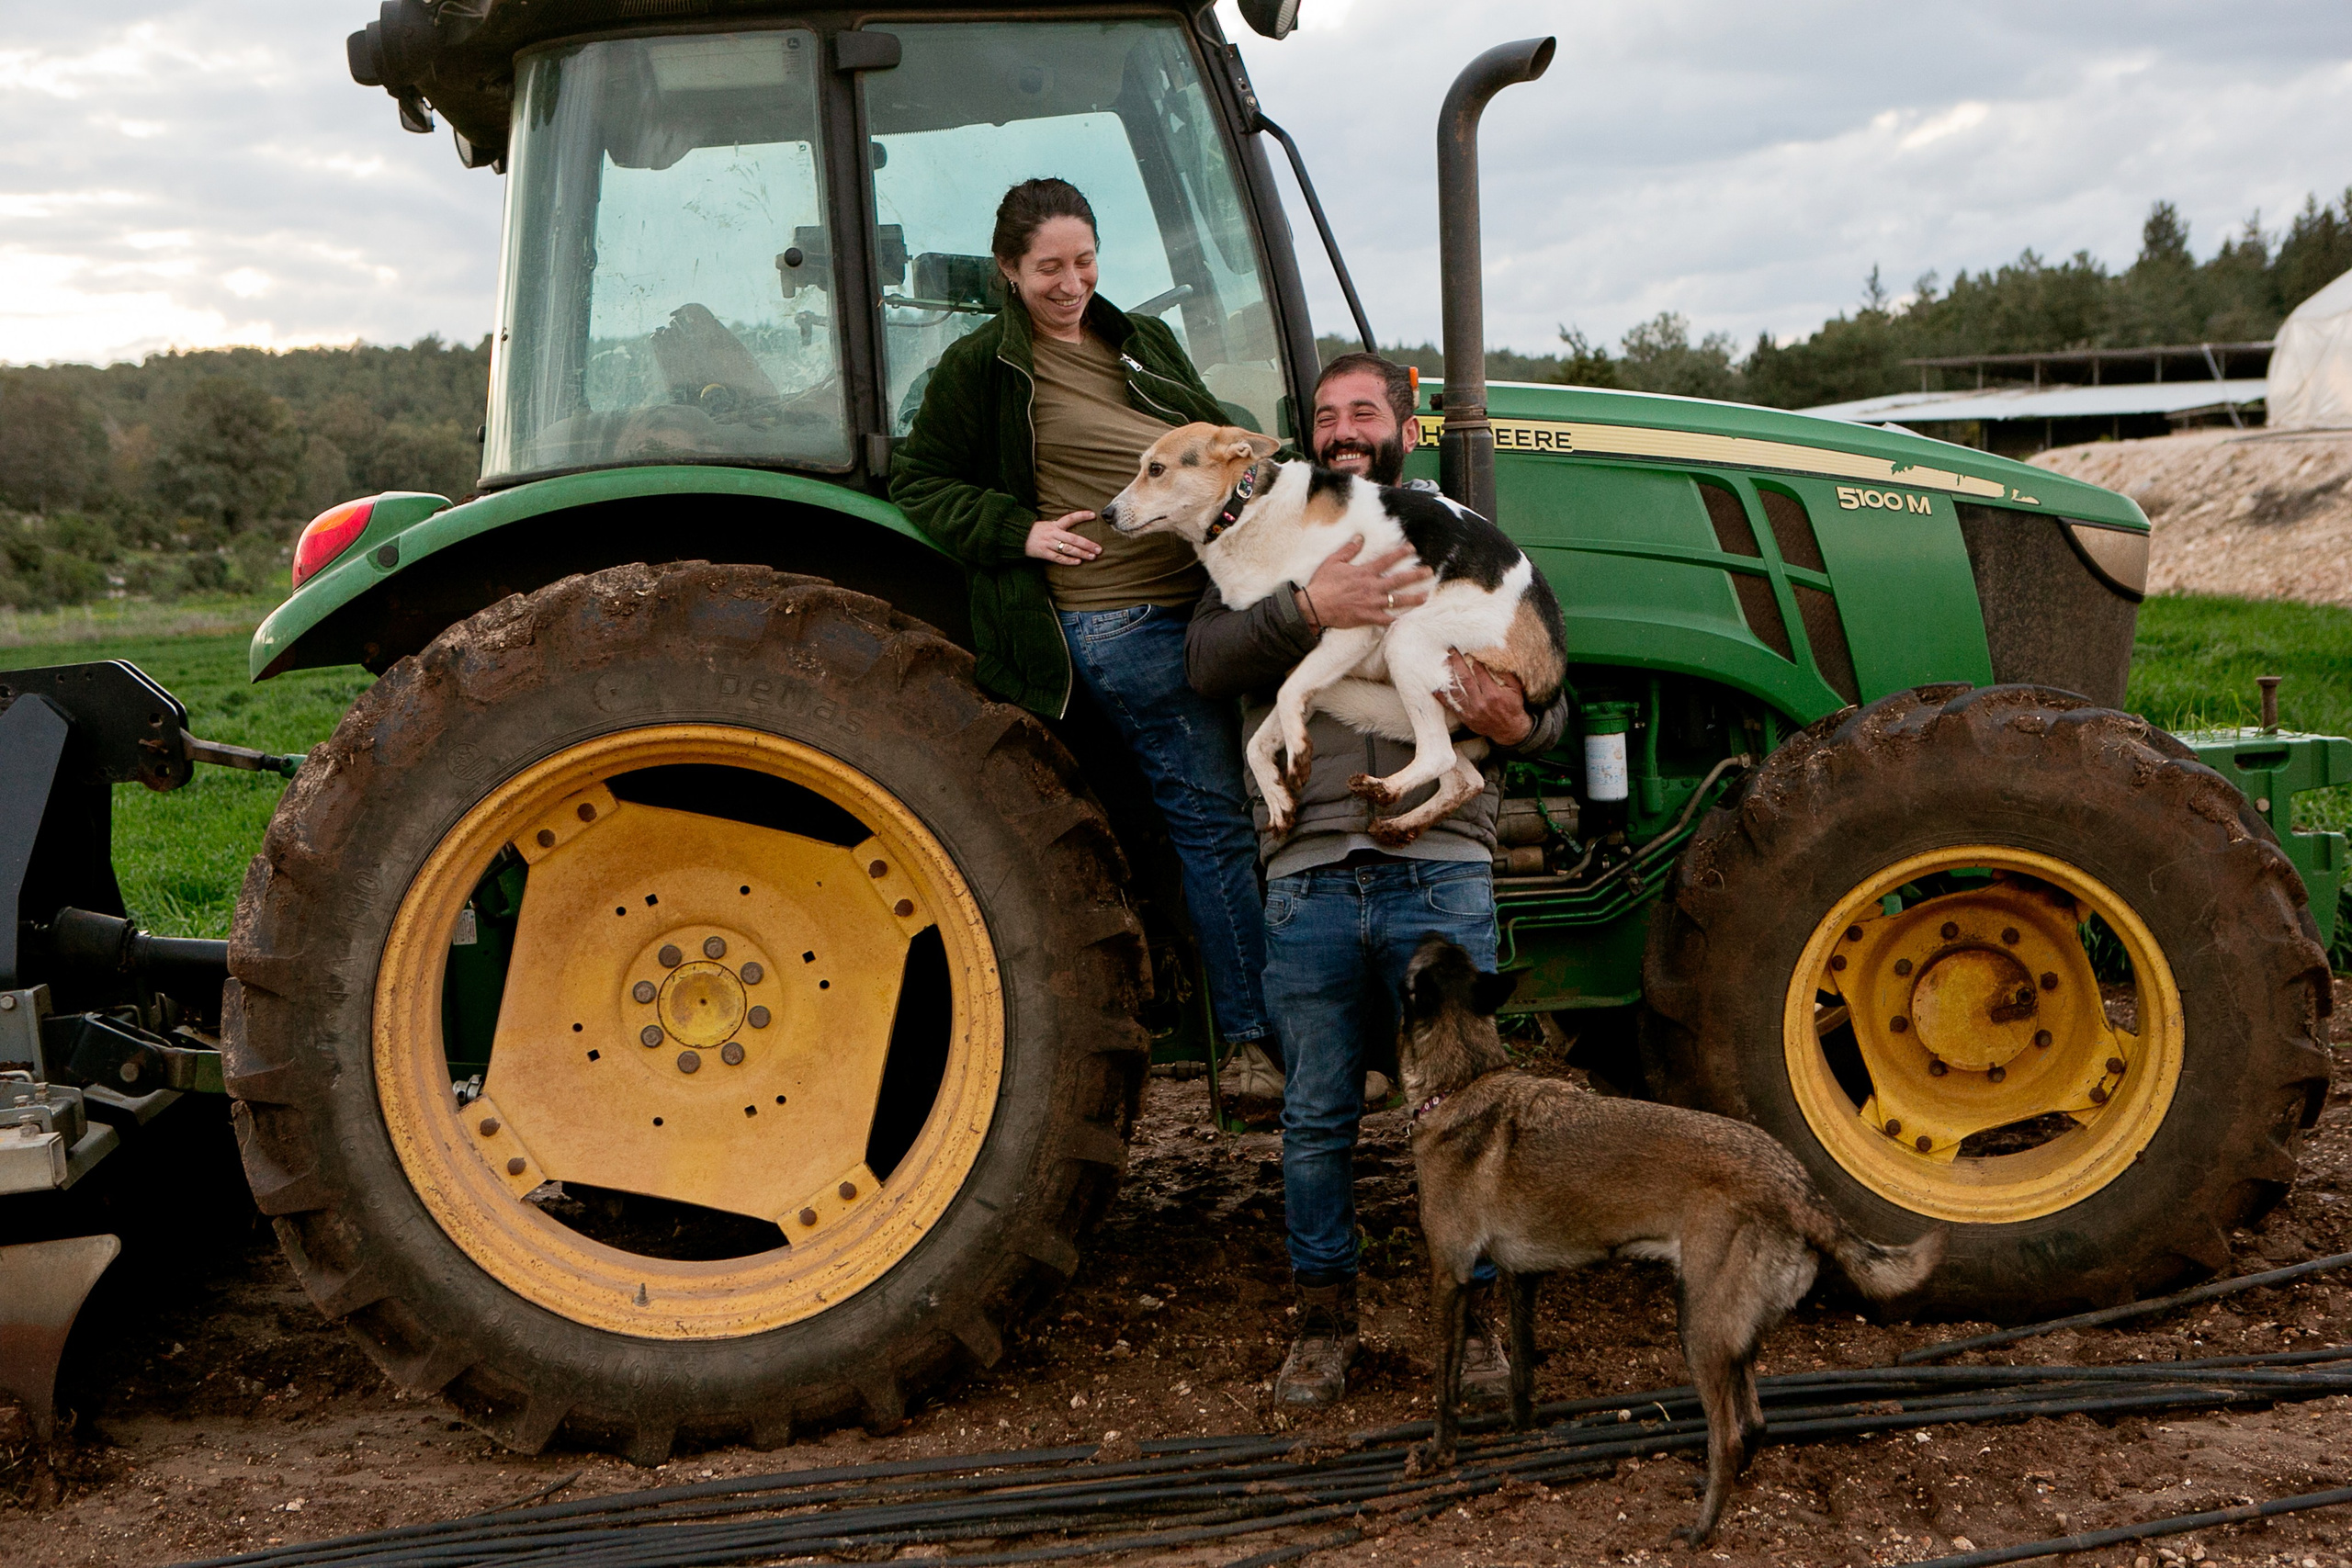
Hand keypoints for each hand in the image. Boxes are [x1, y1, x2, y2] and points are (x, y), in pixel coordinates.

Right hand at [1026, 511, 1100, 563]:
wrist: (1016, 537)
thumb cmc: (1034, 532)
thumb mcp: (1047, 526)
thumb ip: (1059, 528)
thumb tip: (1074, 534)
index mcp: (1054, 525)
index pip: (1070, 518)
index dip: (1081, 516)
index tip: (1093, 515)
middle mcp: (1053, 533)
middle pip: (1074, 538)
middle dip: (1088, 544)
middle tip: (1099, 549)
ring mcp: (1048, 543)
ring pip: (1068, 549)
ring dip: (1081, 553)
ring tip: (1092, 556)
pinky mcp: (1043, 553)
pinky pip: (1058, 558)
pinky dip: (1069, 560)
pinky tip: (1078, 562)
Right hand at [1296, 537, 1431, 629]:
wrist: (1314, 606)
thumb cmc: (1322, 583)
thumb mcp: (1333, 561)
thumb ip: (1349, 550)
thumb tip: (1359, 538)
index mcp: (1364, 572)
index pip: (1387, 560)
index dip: (1401, 553)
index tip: (1413, 548)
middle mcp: (1371, 587)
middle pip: (1399, 580)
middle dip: (1416, 575)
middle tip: (1429, 572)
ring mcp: (1371, 603)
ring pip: (1397, 601)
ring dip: (1413, 598)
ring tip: (1425, 596)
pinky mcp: (1367, 617)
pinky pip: (1385, 619)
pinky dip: (1395, 619)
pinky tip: (1404, 618)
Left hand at [1440, 652, 1531, 745]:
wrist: (1509, 730)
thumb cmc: (1512, 707)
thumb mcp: (1516, 690)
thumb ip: (1507, 675)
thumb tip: (1496, 660)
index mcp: (1494, 694)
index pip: (1480, 672)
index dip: (1472, 660)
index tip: (1467, 650)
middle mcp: (1481, 702)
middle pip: (1465, 679)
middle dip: (1457, 663)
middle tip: (1451, 651)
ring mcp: (1471, 710)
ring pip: (1456, 690)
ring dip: (1448, 676)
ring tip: (1442, 663)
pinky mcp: (1465, 717)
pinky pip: (1450, 705)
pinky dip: (1441, 696)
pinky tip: (1435, 686)